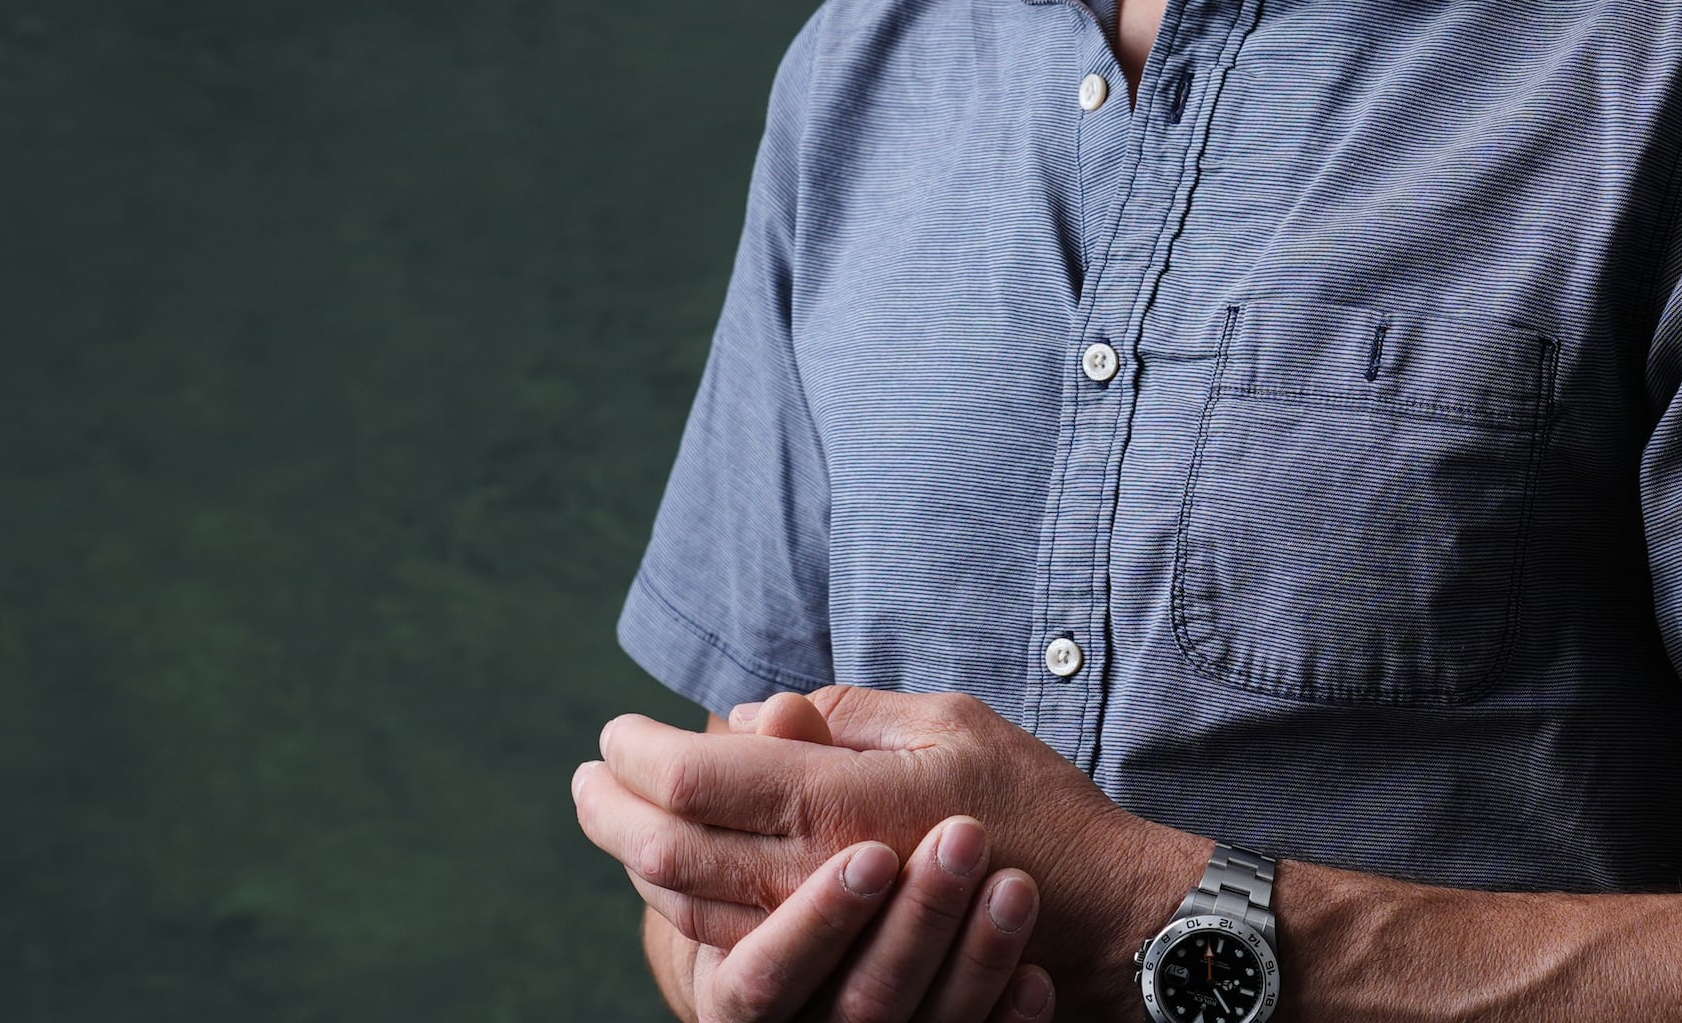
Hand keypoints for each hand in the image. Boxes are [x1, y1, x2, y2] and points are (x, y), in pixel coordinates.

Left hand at [581, 687, 1199, 998]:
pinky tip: (672, 875)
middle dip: (610, 809)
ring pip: (685, 904)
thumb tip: (755, 713)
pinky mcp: (830, 968)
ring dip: (635, 859)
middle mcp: (809, 873)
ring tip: (612, 818)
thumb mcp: (946, 722)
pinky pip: (728, 944)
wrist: (1094, 917)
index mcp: (834, 799)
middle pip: (664, 849)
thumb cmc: (1030, 804)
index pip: (691, 775)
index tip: (616, 729)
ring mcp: (816, 932)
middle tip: (587, 777)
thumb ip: (844, 714)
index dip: (637, 751)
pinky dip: (684, 903)